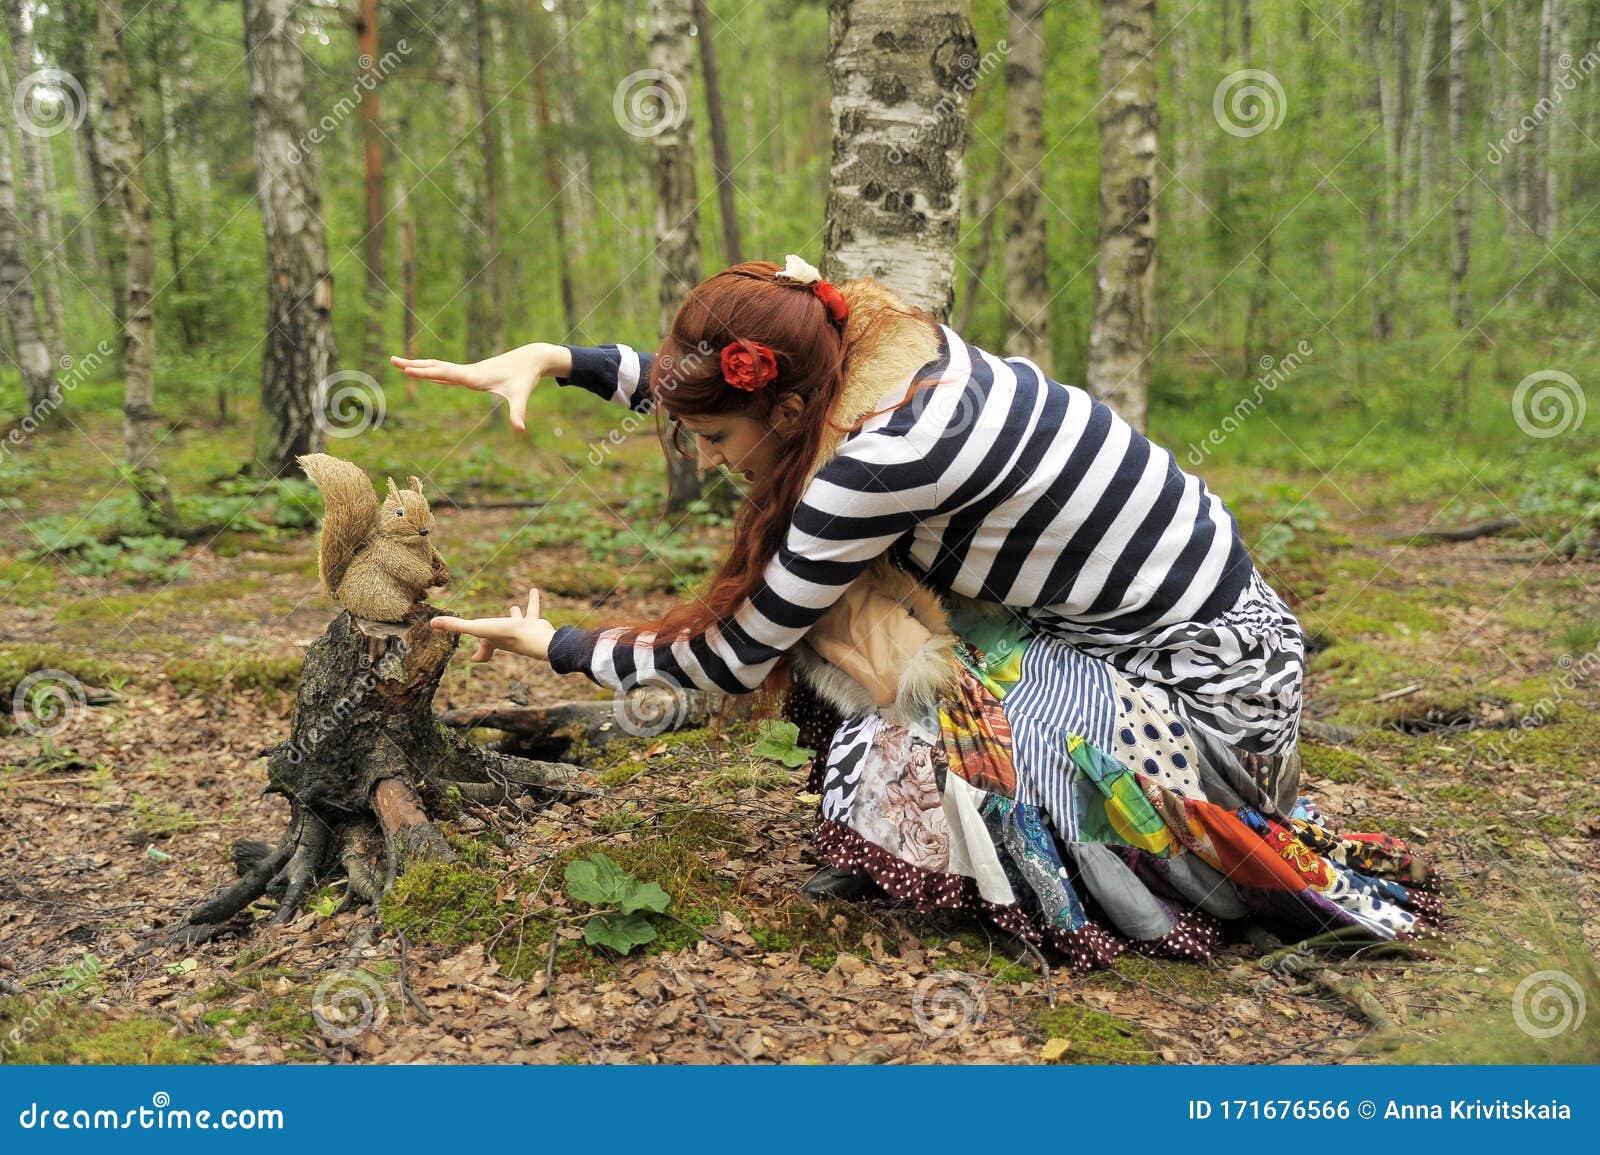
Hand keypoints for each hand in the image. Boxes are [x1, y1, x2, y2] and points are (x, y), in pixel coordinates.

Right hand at [390, 342, 571, 432]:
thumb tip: (520, 430)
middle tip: (391, 360)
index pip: (446, 374)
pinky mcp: (473, 373)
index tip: (408, 370)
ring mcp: (469, 371)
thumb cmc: (526, 377)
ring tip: (400, 364)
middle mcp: (469, 371)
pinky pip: (448, 372)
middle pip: (436, 367)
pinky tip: (427, 375)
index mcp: (475, 376)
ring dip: (421, 366)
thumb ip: (519, 413)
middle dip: (414, 365)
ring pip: (440, 368)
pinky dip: (434, 372)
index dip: (427, 373)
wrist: (532, 358)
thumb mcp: (522, 396)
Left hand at [429, 587, 556, 661]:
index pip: (484, 652)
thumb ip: (456, 625)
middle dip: (495, 635)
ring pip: (517, 621)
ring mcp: (521, 631)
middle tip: (492, 631)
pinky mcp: (534, 624)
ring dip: (516, 614)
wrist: (535, 638)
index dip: (479, 656)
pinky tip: (534, 590)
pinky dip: (533, 600)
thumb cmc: (506, 635)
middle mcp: (507, 638)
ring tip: (514, 606)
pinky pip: (533, 610)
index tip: (474, 659)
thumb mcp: (477, 628)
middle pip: (499, 638)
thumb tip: (432, 623)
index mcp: (493, 641)